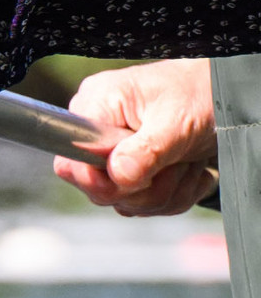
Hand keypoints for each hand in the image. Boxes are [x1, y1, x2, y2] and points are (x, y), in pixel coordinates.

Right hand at [53, 58, 217, 215]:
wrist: (228, 96)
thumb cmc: (202, 93)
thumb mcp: (176, 121)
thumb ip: (146, 150)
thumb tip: (117, 175)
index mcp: (96, 108)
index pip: (70, 161)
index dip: (97, 181)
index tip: (133, 179)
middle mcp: (99, 133)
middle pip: (99, 189)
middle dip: (146, 188)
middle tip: (177, 164)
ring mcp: (116, 156)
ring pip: (126, 202)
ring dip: (168, 192)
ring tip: (189, 163)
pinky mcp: (135, 173)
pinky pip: (145, 204)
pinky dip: (176, 195)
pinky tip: (192, 171)